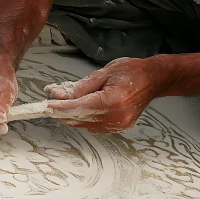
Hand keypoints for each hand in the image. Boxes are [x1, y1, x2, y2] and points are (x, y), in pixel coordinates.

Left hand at [44, 57, 164, 133]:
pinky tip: (82, 108)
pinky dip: (84, 118)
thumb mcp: (104, 72)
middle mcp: (116, 116)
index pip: (79, 107)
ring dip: (71, 115)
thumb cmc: (131, 71)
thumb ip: (81, 86)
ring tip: (64, 102)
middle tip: (50, 100)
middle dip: (62, 111)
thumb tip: (59, 94)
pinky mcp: (119, 127)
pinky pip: (94, 126)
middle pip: (80, 118)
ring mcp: (118, 124)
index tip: (46, 106)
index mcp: (113, 100)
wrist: (153, 79)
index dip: (60, 107)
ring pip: (85, 125)